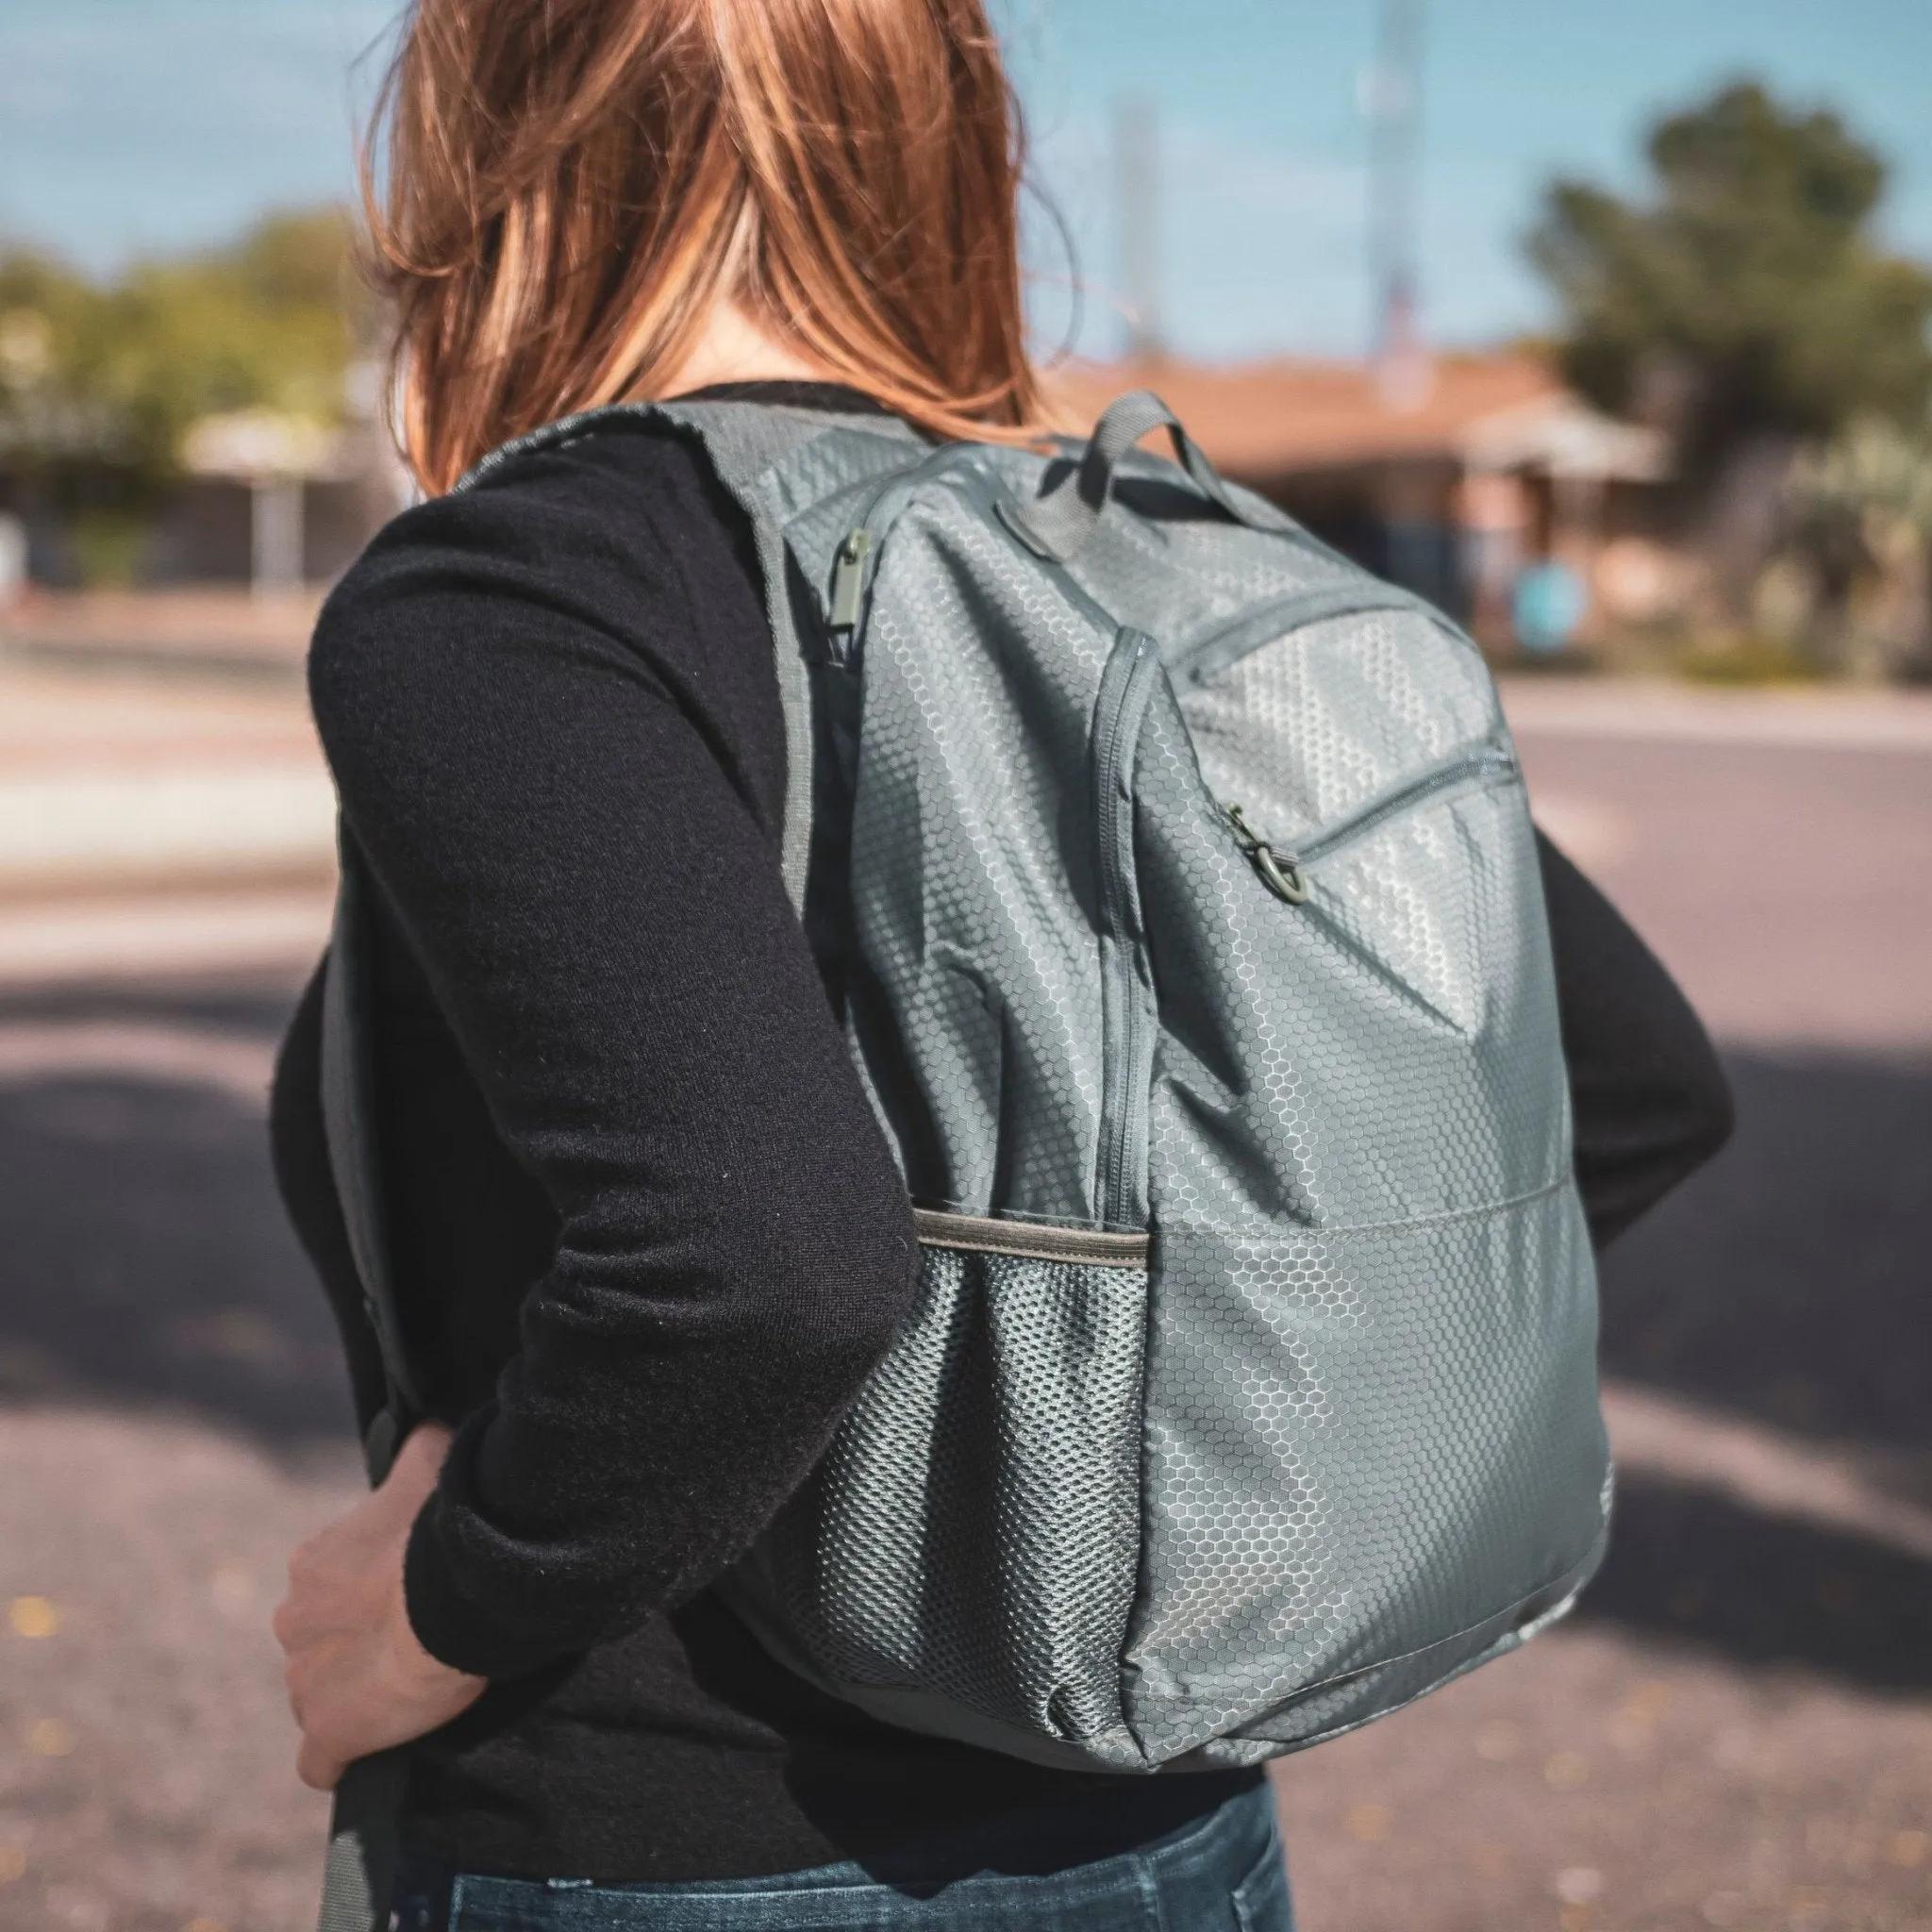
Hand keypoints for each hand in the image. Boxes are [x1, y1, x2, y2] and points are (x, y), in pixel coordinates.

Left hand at [273, 1422, 486, 1789]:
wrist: (450, 1594)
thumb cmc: (441, 1526)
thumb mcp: (429, 1466)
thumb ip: (419, 1447)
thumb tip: (428, 1421)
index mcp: (312, 1565)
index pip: (326, 1589)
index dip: (366, 1597)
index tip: (405, 1597)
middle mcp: (293, 1622)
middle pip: (317, 1646)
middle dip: (353, 1647)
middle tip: (412, 1642)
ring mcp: (305, 1682)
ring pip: (318, 1698)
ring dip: (353, 1698)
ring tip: (408, 1693)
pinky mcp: (327, 1734)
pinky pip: (320, 1762)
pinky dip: (341, 1761)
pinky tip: (370, 1756)